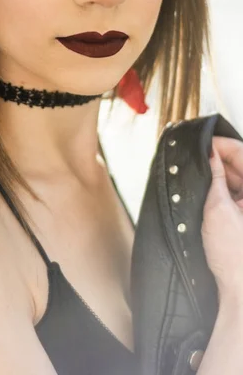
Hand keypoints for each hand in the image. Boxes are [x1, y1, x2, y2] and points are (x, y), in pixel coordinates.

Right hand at [202, 136, 242, 307]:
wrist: (240, 293)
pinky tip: (205, 188)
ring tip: (197, 170)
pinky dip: (222, 189)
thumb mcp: (217, 208)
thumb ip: (214, 177)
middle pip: (242, 167)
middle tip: (195, 154)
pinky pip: (236, 195)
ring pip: (238, 180)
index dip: (223, 145)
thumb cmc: (234, 256)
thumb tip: (209, 152)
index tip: (203, 141)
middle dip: (220, 158)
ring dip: (220, 174)